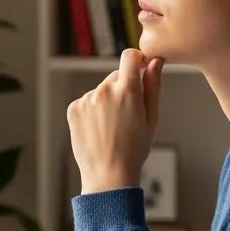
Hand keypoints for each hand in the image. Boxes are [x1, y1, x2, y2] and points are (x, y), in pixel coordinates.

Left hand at [67, 48, 163, 192]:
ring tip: (112, 127)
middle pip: (115, 76)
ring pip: (100, 91)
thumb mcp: (152, 118)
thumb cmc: (134, 149)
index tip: (140, 69)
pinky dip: (92, 111)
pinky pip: (86, 102)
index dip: (137, 60)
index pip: (130, 56)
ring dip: (106, 101)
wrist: (108, 174)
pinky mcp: (73, 109)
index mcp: (128, 90)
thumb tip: (155, 62)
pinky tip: (98, 130)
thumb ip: (153, 86)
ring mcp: (86, 99)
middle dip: (123, 88)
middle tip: (127, 116)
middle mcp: (104, 90)